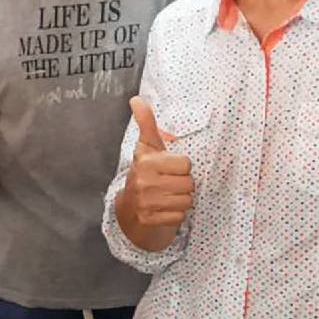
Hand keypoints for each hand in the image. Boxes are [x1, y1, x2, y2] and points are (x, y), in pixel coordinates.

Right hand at [122, 97, 193, 236]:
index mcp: (146, 162)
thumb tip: (136, 99)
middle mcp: (145, 182)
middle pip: (189, 184)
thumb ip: (146, 123)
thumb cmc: (144, 172)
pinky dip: (176, 214)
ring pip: (186, 201)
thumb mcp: (146, 147)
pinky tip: (165, 209)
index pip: (186, 164)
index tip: (170, 168)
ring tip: (168, 196)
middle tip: (170, 184)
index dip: (182, 167)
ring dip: (181, 200)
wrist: (129, 208)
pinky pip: (180, 216)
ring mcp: (146, 203)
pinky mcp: (150, 219)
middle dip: (183, 185)